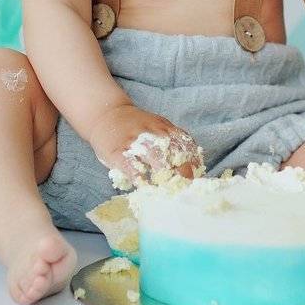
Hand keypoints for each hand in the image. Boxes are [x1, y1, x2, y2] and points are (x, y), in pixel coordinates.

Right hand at [89, 104, 203, 189]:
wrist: (106, 114)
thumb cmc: (136, 127)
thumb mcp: (158, 127)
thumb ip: (173, 142)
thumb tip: (193, 168)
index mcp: (165, 128)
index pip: (186, 144)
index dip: (194, 161)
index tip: (198, 177)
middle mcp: (153, 133)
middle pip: (173, 151)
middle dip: (182, 170)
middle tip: (185, 187)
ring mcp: (135, 141)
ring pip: (154, 157)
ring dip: (164, 174)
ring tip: (168, 189)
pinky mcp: (118, 151)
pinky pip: (130, 165)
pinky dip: (139, 177)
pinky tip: (145, 186)